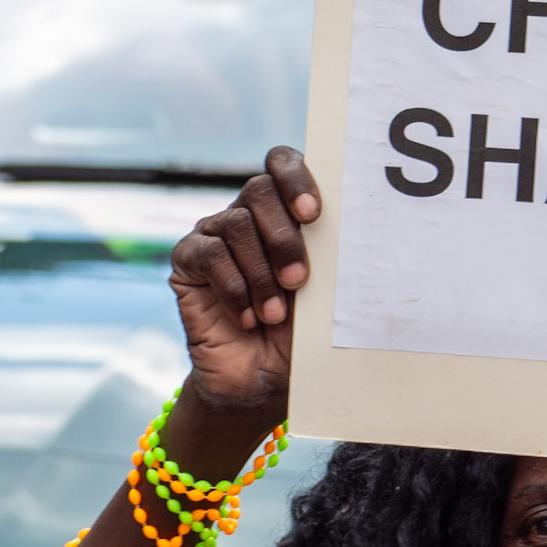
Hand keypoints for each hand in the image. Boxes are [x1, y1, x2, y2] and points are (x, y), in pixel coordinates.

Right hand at [169, 147, 319, 416]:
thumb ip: (331, 261)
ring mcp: (215, 235)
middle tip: (300, 281)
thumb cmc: (300, 335)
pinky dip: (233, 287)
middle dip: (284, 236)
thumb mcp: (325, 298)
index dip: (297, 179)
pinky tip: (246, 318)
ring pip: (235, 224)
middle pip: (260, 190)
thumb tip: (359, 237)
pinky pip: (208, 254)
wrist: (261, 381)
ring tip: (274, 315)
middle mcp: (248, 216)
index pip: (283, 164)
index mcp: (285, 213)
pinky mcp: (187, 261)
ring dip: (260, 273)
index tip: (314, 215)